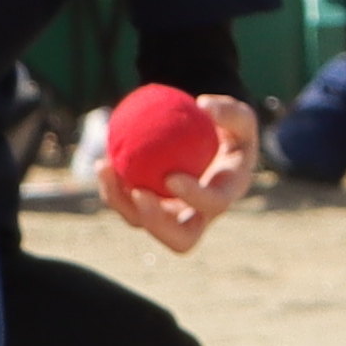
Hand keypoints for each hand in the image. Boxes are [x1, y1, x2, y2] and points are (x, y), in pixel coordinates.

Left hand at [103, 91, 263, 257]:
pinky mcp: (151, 208)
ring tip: (105, 168)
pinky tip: (103, 163)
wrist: (210, 142)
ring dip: (120, 201)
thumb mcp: (241, 116)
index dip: (194, 197)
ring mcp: (172, 216)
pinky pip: (127, 204)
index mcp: (226, 194)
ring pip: (142, 222)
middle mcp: (200, 215)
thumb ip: (229, 110)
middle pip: (180, 238)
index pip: (214, 204)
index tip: (171, 176)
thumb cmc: (229, 127)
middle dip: (156, 223)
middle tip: (137, 193)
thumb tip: (204, 106)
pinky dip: (113, 188)